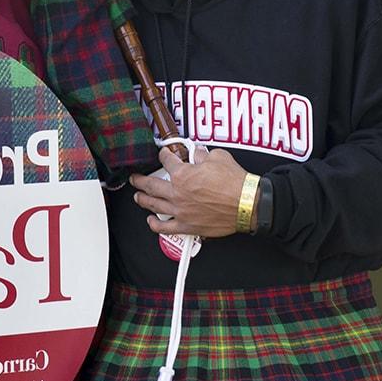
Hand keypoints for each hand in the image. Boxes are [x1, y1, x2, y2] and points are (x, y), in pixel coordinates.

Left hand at [130, 147, 247, 237]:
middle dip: (140, 180)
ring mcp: (180, 211)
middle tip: (134, 178)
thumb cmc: (234, 182)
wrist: (247, 204)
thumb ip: (203, 154)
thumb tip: (198, 152)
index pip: (166, 160)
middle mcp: (177, 193)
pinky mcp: (188, 226)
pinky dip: (155, 225)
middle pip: (151, 185)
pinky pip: (166, 228)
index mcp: (182, 174)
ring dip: (143, 200)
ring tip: (137, 197)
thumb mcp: (218, 157)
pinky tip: (151, 221)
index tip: (163, 154)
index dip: (163, 155)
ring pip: (154, 206)